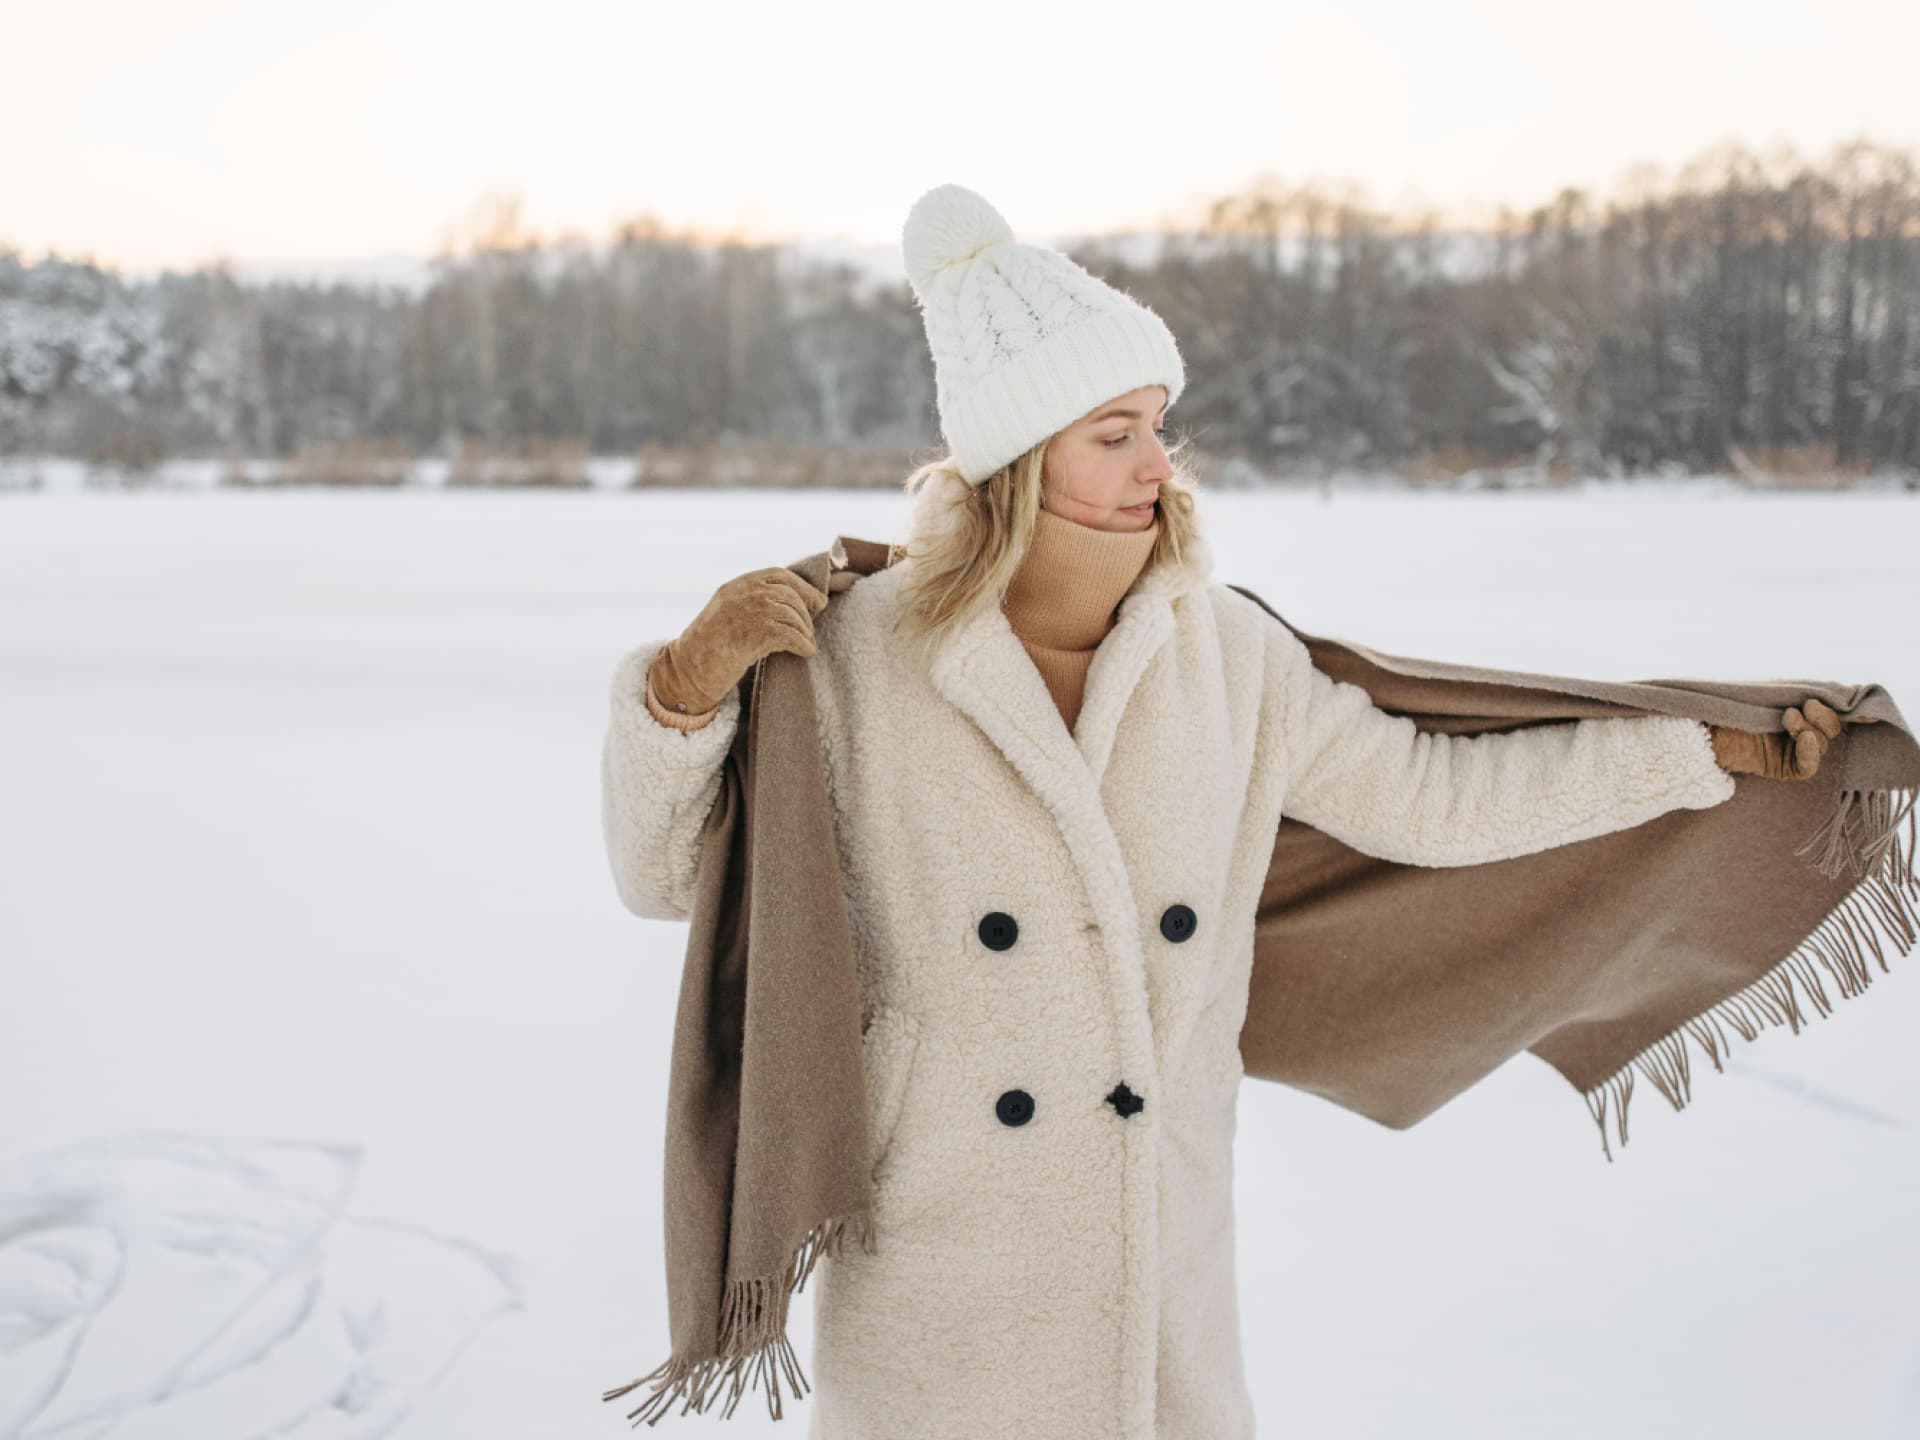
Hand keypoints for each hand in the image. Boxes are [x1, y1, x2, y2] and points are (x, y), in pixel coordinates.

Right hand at [647, 567, 827, 716]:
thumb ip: (752, 603)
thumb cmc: (708, 648)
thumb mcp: (727, 613)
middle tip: (811, 629)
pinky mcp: (755, 634)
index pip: (778, 575)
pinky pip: (791, 635)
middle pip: (790, 595)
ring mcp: (749, 612)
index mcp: (736, 585)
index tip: (816, 601)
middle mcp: (743, 593)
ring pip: (793, 615)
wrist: (687, 669)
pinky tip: (807, 652)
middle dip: (806, 613)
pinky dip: (804, 645)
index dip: (802, 587)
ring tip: (807, 643)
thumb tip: (792, 605)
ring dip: (806, 631)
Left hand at [1708, 697, 1844, 779]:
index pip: (1829, 715)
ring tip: (1787, 717)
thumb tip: (1823, 686)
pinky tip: (1805, 739)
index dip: (1830, 709)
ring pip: (1820, 745)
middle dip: (1821, 717)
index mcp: (1802, 716)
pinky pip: (1806, 768)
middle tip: (1804, 706)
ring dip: (1807, 728)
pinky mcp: (1783, 769)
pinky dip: (1810, 754)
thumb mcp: (1764, 693)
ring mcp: (1793, 753)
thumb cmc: (1731, 705)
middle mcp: (1801, 735)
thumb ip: (1791, 691)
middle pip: (1830, 730)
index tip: (1814, 698)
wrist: (1704, 727)